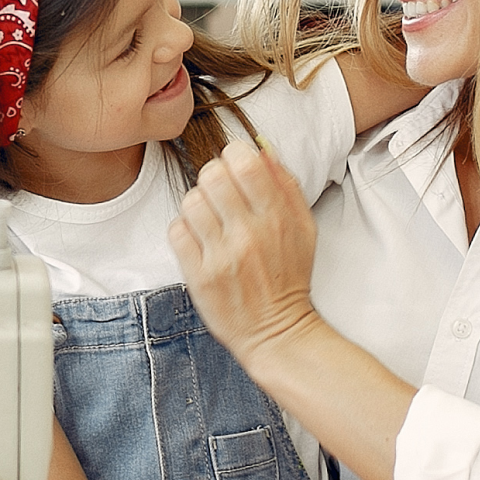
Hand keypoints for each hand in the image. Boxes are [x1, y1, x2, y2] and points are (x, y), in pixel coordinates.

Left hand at [169, 140, 323, 361]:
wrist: (275, 330)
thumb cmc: (288, 276)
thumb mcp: (303, 227)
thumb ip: (285, 185)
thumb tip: (262, 149)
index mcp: (278, 218)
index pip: (245, 162)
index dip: (234, 156)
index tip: (236, 168)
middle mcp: (249, 234)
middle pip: (212, 175)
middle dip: (213, 177)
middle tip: (220, 194)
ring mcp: (221, 256)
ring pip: (190, 200)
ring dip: (198, 205)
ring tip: (209, 219)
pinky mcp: (199, 275)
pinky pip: (176, 230)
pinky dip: (184, 230)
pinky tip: (199, 240)